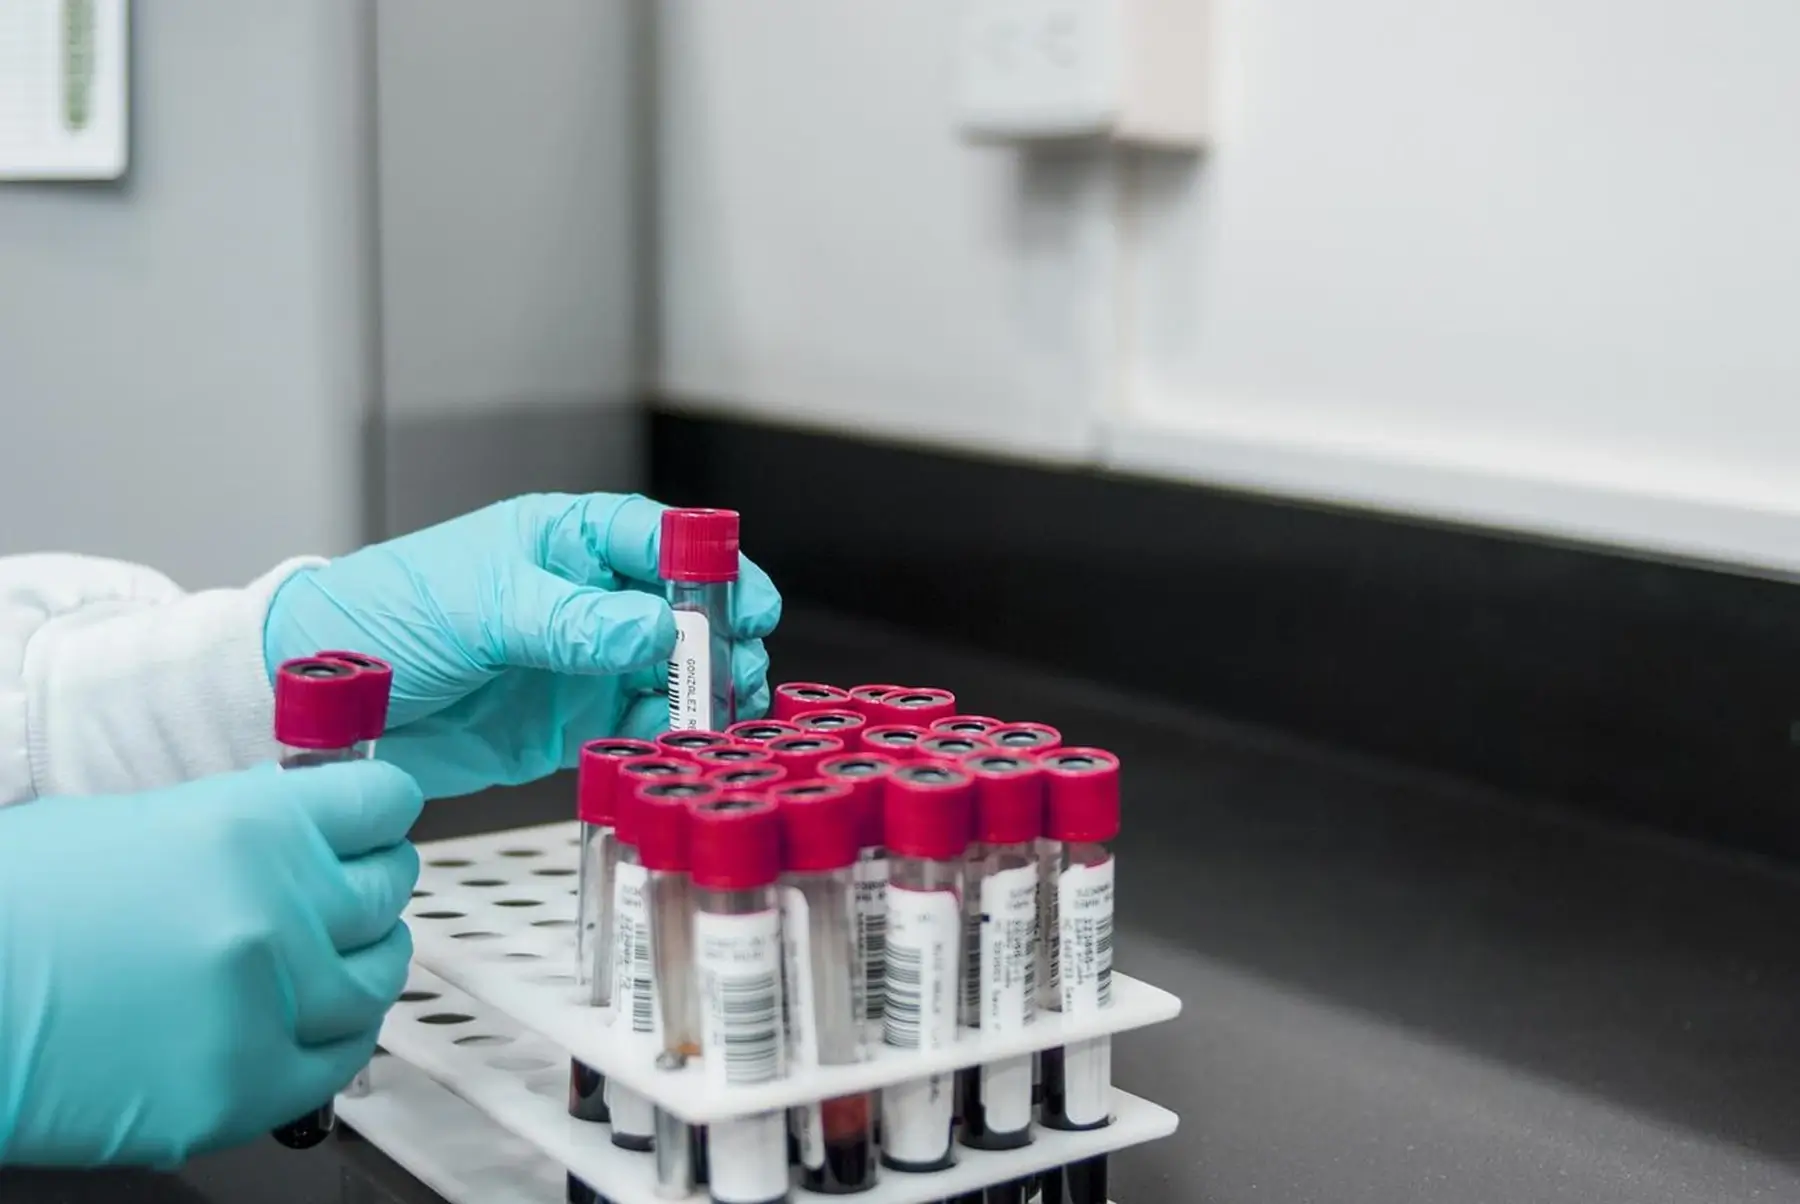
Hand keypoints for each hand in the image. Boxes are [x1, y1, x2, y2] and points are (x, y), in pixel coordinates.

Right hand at [0, 760, 421, 1166]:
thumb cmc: (18, 909)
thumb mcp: (142, 825)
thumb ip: (244, 829)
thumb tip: (310, 834)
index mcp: (253, 826)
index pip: (383, 805)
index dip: (378, 814)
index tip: (374, 823)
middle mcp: (278, 910)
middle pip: (389, 888)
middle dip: (368, 885)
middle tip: (345, 892)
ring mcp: (269, 1003)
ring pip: (379, 976)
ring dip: (362, 962)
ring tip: (331, 959)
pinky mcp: (244, 1087)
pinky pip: (341, 1057)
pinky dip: (335, 1035)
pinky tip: (309, 1021)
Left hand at [263, 493, 781, 798]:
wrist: (318, 700)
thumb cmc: (383, 618)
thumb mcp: (483, 608)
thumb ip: (574, 621)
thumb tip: (657, 628)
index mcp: (562, 543)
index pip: (658, 540)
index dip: (710, 567)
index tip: (747, 602)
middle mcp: (582, 599)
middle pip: (679, 612)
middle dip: (717, 641)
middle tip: (737, 673)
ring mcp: (578, 663)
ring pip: (666, 674)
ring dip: (696, 695)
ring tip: (708, 719)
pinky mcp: (566, 724)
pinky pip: (632, 727)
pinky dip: (658, 737)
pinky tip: (666, 745)